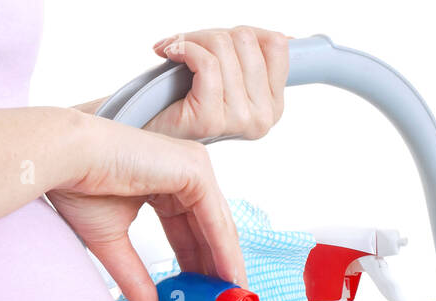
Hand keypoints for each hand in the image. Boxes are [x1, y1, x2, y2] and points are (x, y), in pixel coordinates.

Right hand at [47, 116, 246, 300]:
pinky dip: (223, 250)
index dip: (198, 267)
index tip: (203, 300)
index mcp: (164, 184)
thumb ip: (136, 280)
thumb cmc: (78, 189)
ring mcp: (192, 167)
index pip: (190, 231)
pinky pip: (215, 218)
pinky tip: (228, 277)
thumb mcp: (113, 245)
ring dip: (225, 265)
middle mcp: (183, 173)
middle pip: (209, 230)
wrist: (67, 160)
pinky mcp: (195, 169)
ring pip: (218, 225)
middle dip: (217, 271)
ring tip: (231, 300)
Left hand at [144, 27, 288, 141]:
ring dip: (192, 39)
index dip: (241, 33)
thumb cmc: (181, 106)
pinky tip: (170, 53)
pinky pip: (206, 63)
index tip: (215, 41)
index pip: (275, 45)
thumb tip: (288, 39)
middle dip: (211, 34)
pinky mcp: (211, 120)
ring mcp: (239, 121)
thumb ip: (253, 61)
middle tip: (188, 44)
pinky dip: (184, 48)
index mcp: (272, 106)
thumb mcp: (228, 79)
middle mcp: (261, 118)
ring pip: (224, 48)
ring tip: (176, 48)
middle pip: (246, 41)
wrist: (148, 133)